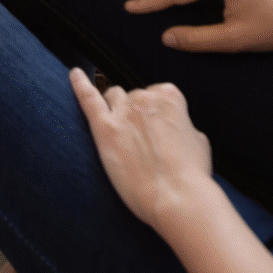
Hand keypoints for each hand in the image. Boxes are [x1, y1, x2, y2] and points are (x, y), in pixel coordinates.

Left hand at [70, 69, 211, 231]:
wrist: (179, 198)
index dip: (156, 115)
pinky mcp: (105, 128)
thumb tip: (172, 125)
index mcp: (169, 96)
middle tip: (143, 143)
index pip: (157, 94)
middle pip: (133, 97)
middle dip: (136, 115)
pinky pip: (88, 98)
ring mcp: (123, 111)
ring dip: (116, 109)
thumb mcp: (198, 140)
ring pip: (113, 97)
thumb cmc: (192, 175)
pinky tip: (74, 74)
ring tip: (121, 132)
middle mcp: (145, 97)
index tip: (159, 131)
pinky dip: (79, 84)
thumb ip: (180, 124)